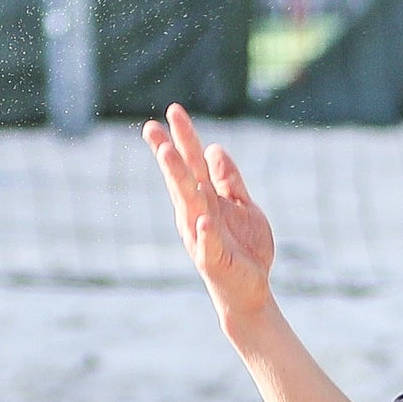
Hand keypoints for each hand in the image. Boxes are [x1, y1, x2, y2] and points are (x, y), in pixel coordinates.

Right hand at [146, 103, 278, 322]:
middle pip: (181, 179)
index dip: (183, 137)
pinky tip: (203, 219)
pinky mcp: (212, 260)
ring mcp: (201, 236)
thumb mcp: (242, 206)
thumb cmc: (244, 248)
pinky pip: (207, 244)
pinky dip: (205, 232)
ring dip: (178, 180)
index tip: (172, 110)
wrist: (251, 291)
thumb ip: (230, 180)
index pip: (191, 164)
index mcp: (204, 199)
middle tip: (151, 127)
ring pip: (188, 204)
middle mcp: (196, 214)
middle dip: (168, 153)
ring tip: (169, 155)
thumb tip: (214, 148)